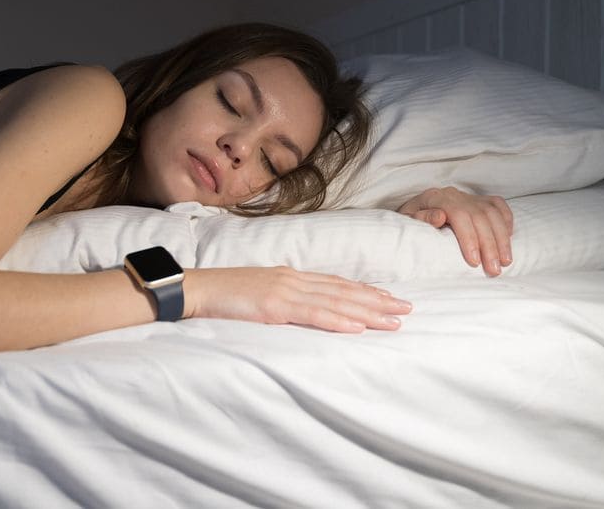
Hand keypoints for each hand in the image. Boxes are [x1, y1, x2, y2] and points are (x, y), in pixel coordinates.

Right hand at [185, 267, 411, 332]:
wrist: (197, 288)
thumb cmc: (224, 294)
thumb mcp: (259, 292)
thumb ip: (283, 297)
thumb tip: (302, 307)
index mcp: (291, 276)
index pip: (335, 283)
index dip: (364, 290)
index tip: (389, 298)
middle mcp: (294, 279)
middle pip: (344, 290)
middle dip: (377, 300)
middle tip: (407, 309)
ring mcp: (286, 291)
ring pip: (336, 302)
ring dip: (368, 312)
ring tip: (394, 320)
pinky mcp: (275, 306)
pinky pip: (312, 314)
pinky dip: (338, 320)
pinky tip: (357, 326)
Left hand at [398, 187, 512, 275]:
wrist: (412, 209)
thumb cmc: (409, 220)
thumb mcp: (407, 220)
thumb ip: (421, 218)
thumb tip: (440, 217)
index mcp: (436, 197)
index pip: (460, 215)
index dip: (469, 238)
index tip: (474, 262)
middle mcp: (455, 195)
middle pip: (480, 217)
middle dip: (489, 245)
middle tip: (494, 270)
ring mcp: (468, 197)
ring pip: (493, 213)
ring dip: (502, 238)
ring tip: (506, 261)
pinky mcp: (479, 200)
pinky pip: (498, 205)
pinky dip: (506, 220)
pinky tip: (509, 238)